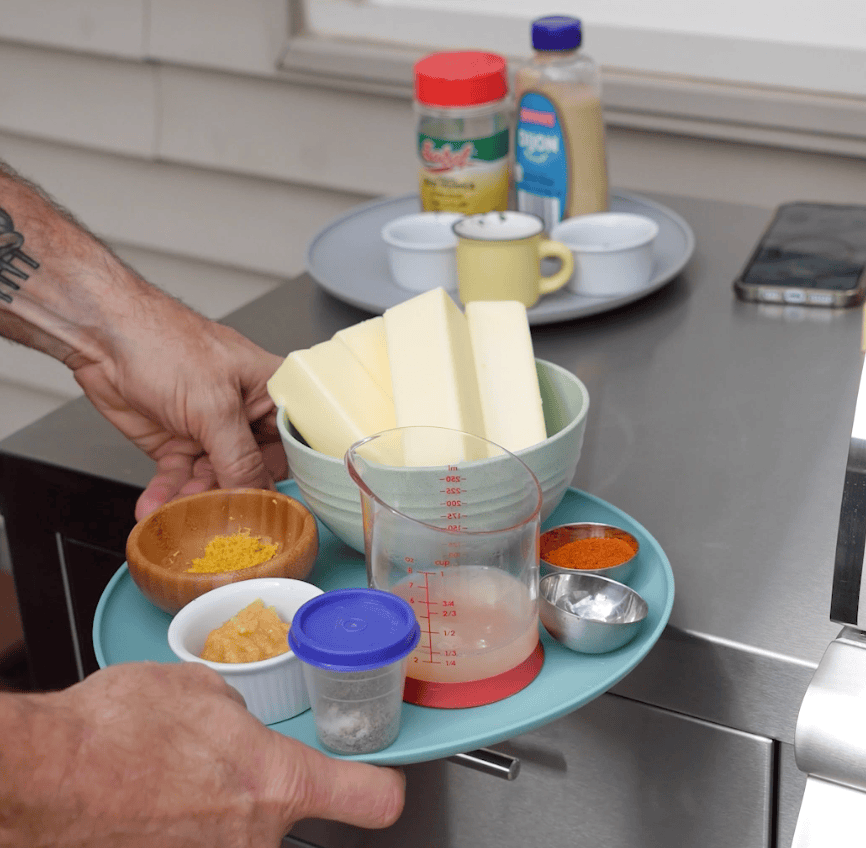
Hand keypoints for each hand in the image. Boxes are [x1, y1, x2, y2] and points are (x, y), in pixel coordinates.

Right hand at [19, 663, 403, 846]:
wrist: (39, 778)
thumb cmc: (115, 729)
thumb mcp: (198, 690)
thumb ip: (237, 716)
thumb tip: (235, 730)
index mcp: (276, 783)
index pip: (371, 799)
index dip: (380, 788)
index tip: (378, 783)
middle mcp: (253, 842)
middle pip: (285, 817)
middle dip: (256, 791)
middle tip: (211, 766)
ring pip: (234, 834)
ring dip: (210, 809)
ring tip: (165, 780)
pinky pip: (193, 841)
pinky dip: (175, 824)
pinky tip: (144, 801)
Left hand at [67, 296, 288, 519]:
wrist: (102, 336)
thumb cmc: (164, 342)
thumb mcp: (213, 405)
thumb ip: (238, 456)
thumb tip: (256, 494)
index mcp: (270, 393)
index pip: (292, 447)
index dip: (282, 477)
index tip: (272, 510)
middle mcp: (245, 414)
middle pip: (252, 470)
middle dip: (231, 495)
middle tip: (219, 519)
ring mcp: (210, 431)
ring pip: (213, 480)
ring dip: (195, 500)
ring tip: (181, 514)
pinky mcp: (177, 444)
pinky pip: (178, 479)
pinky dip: (166, 495)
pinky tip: (156, 506)